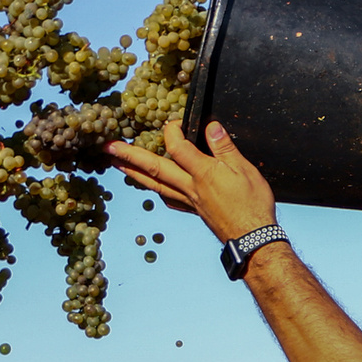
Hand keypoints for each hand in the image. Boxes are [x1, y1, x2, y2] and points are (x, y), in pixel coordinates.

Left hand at [106, 119, 277, 242]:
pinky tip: (150, 187)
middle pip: (154, 168)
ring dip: (133, 172)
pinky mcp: (192, 211)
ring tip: (116, 164)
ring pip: (155, 184)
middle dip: (129, 156)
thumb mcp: (245, 170)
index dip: (172, 130)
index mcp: (203, 173)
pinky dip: (154, 189)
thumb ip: (225, 147)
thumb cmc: (253, 205)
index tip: (175, 122)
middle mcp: (190, 187)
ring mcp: (188, 201)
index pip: (177, 147)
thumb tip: (211, 126)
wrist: (253, 240)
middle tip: (108, 147)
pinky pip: (167, 198)